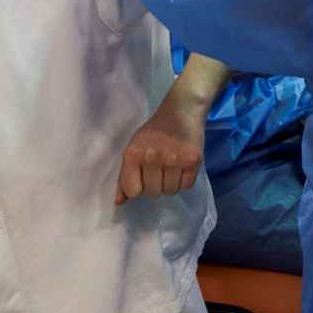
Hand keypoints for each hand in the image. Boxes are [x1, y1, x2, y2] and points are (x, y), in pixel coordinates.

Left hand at [116, 90, 205, 204]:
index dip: (138, 187)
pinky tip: (182, 167)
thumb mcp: (134, 148)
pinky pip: (186, 186)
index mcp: (134, 154)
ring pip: (170, 191)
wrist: (182, 110)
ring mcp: (175, 159)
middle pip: (153, 193)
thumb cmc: (155, 131)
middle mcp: (153, 157)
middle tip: (160, 169)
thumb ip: (125, 175)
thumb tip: (119, 202)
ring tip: (172, 167)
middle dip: (155, 185)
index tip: (144, 176)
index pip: (133, 191)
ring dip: (170, 183)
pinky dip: (184, 181)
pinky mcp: (193, 160)